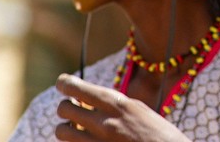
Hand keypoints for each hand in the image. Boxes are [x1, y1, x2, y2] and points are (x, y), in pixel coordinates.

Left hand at [55, 74, 190, 141]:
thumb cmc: (158, 134)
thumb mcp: (139, 111)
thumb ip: (115, 105)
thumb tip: (90, 100)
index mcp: (118, 104)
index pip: (78, 88)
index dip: (65, 83)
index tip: (63, 83)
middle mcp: (105, 123)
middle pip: (64, 108)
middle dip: (66, 107)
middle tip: (73, 107)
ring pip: (61, 131)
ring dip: (66, 128)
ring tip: (76, 128)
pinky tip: (87, 139)